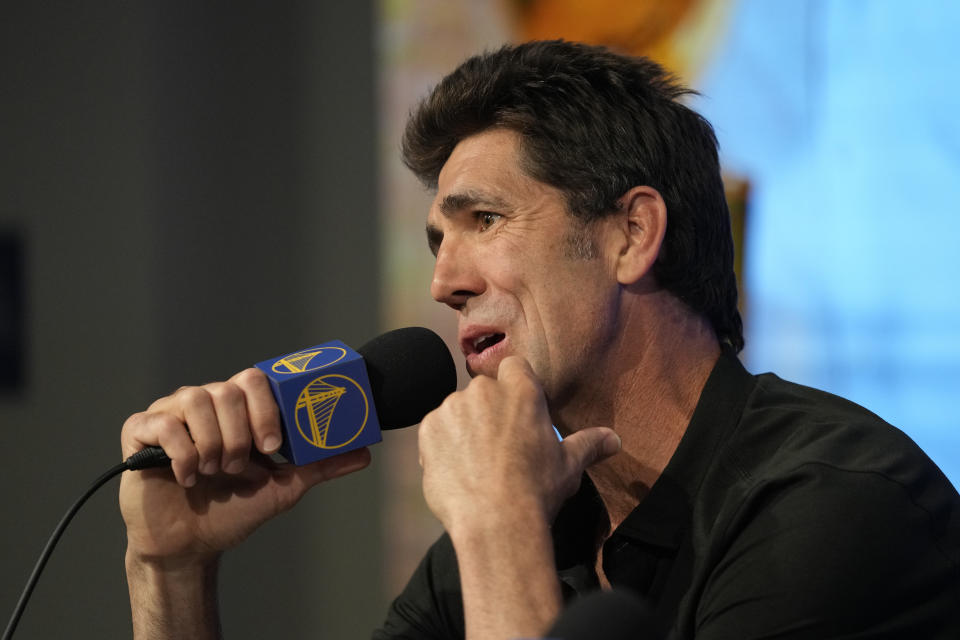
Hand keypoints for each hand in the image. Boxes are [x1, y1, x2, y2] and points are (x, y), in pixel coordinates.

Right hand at [119, 367, 370, 563]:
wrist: (190, 545)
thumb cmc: (234, 509)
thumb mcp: (284, 487)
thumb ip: (320, 465)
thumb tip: (365, 452)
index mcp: (237, 409)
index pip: (254, 380)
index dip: (267, 408)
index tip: (273, 447)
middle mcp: (204, 403)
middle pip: (226, 389)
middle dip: (239, 434)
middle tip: (239, 467)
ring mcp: (171, 414)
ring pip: (196, 400)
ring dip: (212, 444)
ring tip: (212, 473)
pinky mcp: (140, 432)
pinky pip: (163, 423)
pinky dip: (181, 452)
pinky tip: (185, 478)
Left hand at [418, 355, 620, 533]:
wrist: (496, 522)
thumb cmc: (537, 490)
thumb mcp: (570, 465)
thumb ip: (589, 444)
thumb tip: (614, 440)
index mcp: (520, 389)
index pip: (515, 368)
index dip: (516, 388)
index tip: (519, 414)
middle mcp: (483, 390)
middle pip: (484, 392)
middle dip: (489, 413)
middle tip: (500, 449)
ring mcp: (451, 408)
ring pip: (458, 412)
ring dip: (464, 430)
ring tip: (477, 465)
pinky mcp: (428, 430)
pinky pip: (435, 432)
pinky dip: (443, 448)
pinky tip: (459, 473)